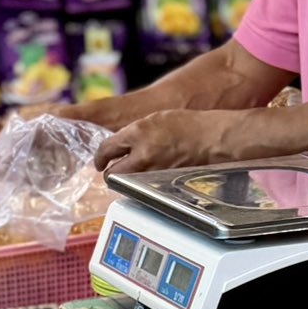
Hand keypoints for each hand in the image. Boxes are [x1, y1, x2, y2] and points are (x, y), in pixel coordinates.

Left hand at [96, 111, 210, 174]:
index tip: (100, 161)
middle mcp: (142, 155)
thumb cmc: (184, 127)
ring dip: (124, 181)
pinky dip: (139, 185)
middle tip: (111, 170)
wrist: (207, 140)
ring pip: (126, 184)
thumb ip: (132, 134)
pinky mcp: (161, 185)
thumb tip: (117, 147)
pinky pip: (141, 188)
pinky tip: (145, 179)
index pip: (107, 149)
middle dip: (110, 173)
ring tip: (129, 175)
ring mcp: (151, 173)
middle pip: (112, 174)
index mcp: (138, 133)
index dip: (100, 157)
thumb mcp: (152, 120)